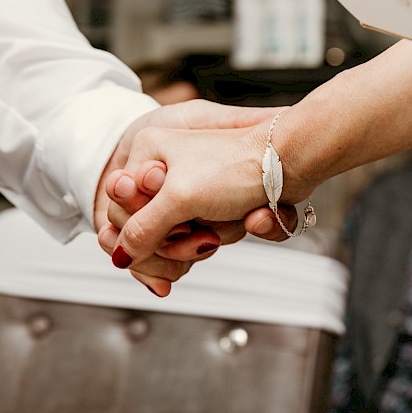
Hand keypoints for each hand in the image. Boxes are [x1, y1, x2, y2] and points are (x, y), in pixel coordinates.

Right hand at [101, 118, 307, 274]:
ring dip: (202, 242)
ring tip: (220, 229)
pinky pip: (204, 236)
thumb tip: (120, 258)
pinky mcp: (211, 205)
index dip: (144, 229)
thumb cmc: (237, 166)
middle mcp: (164, 170)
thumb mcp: (180, 199)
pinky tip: (250, 218)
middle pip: (147, 230)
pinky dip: (228, 234)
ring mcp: (188, 190)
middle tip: (199, 231)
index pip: (120, 211)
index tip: (174, 222)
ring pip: (176, 240)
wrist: (291, 162)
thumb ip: (142, 229)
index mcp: (147, 154)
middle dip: (176, 241)